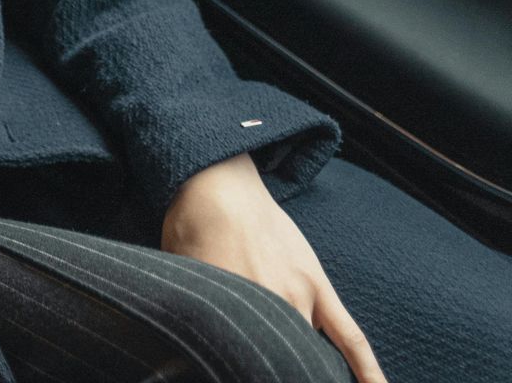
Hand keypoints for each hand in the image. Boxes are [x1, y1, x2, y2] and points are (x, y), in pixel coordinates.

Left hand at [162, 154, 385, 381]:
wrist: (218, 184)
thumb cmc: (189, 228)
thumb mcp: (179, 277)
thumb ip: (192, 315)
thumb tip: (190, 346)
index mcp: (232, 312)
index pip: (246, 364)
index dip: (242, 373)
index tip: (239, 376)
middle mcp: (270, 310)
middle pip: (281, 364)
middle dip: (275, 374)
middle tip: (268, 373)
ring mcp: (300, 300)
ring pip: (312, 357)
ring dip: (311, 373)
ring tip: (305, 377)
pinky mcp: (318, 287)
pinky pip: (352, 336)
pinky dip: (368, 369)